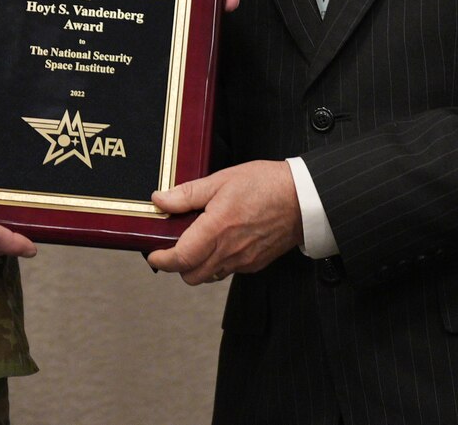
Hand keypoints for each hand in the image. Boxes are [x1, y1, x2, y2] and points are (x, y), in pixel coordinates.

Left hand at [146, 160, 302, 283]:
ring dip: (198, 266)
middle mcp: (229, 251)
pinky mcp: (255, 264)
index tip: (154, 253)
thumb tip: (161, 200)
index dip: (161, 260)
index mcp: (217, 229)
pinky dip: (218, 263)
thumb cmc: (267, 185)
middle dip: (177, 266)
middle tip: (174, 246)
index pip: (180, 259)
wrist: (303, 198)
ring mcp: (243, 260)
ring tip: (199, 243)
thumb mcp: (222, 180)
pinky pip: (228, 272)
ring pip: (209, 276)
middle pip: (190, 276)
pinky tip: (222, 243)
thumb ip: (188, 194)